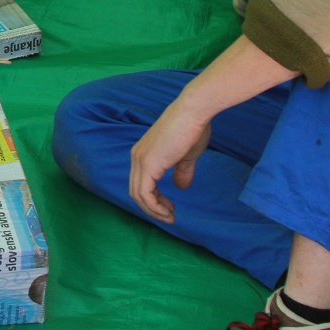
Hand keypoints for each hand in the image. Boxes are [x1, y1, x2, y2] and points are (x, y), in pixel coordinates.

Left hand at [129, 102, 211, 223]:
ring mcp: (140, 160)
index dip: (154, 200)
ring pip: (139, 195)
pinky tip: (167, 211)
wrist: (193, 112)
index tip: (170, 207)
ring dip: (154, 211)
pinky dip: (154, 207)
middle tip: (170, 216)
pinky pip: (145, 194)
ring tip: (170, 217)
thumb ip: (181, 170)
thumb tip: (181, 186)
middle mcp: (137, 156)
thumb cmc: (193, 128)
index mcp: (143, 153)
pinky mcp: (148, 164)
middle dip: (153, 208)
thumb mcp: (187, 155)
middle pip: (136, 191)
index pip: (141, 183)